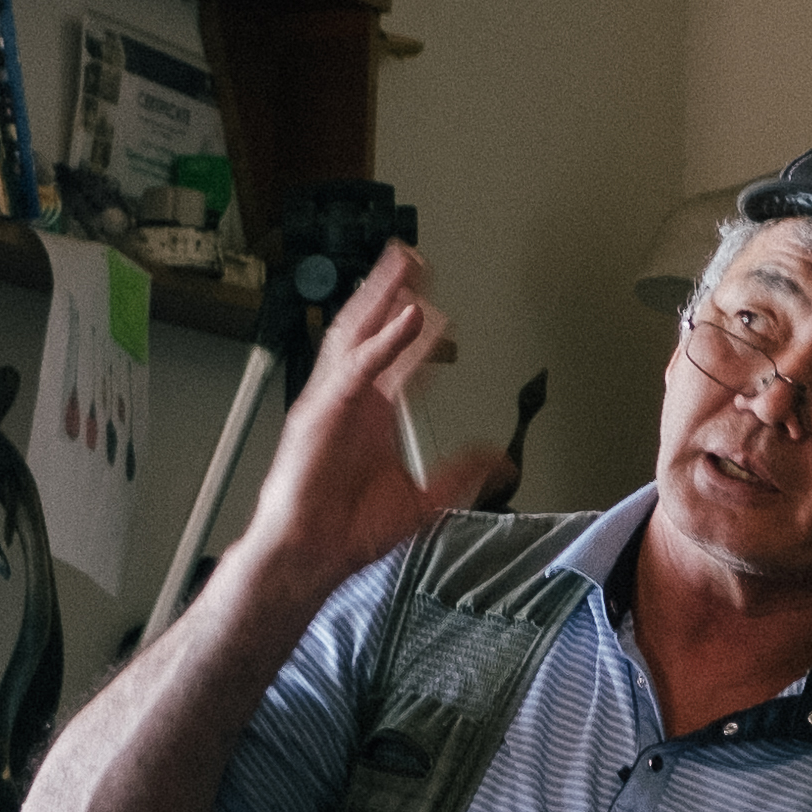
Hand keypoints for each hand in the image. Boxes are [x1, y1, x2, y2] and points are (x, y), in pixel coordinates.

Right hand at [232, 247, 508, 611]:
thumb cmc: (349, 528)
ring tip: (404, 265)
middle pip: (374, 331)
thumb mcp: (426, 499)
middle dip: (395, 293)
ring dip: (382, 297)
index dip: (419, 327)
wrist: (311, 553)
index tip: (437, 303)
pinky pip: (355, 368)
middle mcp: (353, 400)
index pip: (398, 356)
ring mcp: (333, 402)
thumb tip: (500, 458)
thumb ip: (462, 471)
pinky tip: (405, 318)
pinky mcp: (322, 413)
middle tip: (416, 258)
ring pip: (358, 334)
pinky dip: (381, 341)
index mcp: (373, 414)